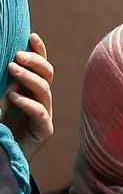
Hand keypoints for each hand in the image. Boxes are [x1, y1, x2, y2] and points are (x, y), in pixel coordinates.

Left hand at [4, 33, 53, 160]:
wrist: (2, 157)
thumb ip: (2, 84)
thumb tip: (4, 63)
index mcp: (30, 91)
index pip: (40, 67)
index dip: (39, 51)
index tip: (31, 36)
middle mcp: (40, 101)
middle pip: (48, 75)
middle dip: (35, 62)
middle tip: (17, 56)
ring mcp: (44, 116)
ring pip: (45, 91)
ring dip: (29, 77)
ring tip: (11, 69)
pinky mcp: (44, 131)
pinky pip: (41, 113)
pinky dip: (28, 103)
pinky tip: (12, 97)